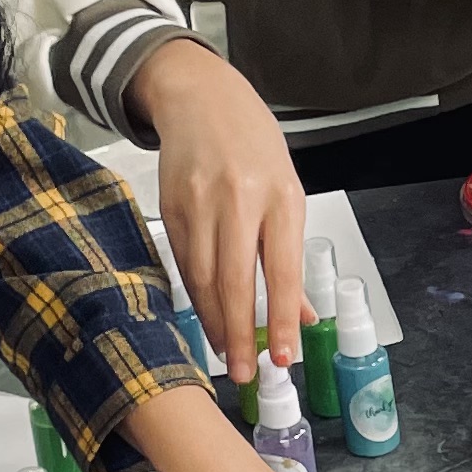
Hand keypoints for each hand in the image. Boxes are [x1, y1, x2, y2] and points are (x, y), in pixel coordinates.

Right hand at [129, 38, 307, 385]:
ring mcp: (200, 203)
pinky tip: (206, 318)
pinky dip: (196, 297)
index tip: (284, 357)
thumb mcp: (287, 191)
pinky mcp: (170, 207)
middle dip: (240, 333)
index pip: (282, 270)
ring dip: (214, 323)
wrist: (201, 97)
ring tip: (227, 355)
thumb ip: (291, 254)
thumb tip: (301, 316)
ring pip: (202, 278)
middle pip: (235, 280)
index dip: (280, 318)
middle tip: (246, 374)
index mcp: (280, 196)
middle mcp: (238, 200)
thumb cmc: (253, 146)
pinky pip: (183, 263)